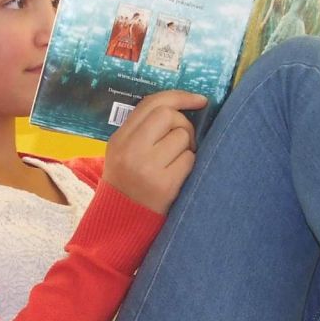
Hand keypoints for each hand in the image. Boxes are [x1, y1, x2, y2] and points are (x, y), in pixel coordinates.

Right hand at [102, 90, 207, 214]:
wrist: (119, 224)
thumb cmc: (127, 184)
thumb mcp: (122, 153)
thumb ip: (143, 130)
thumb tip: (181, 108)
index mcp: (120, 139)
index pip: (151, 104)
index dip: (179, 97)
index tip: (199, 100)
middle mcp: (131, 150)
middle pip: (169, 116)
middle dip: (184, 124)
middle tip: (184, 141)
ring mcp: (147, 168)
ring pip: (182, 137)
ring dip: (187, 148)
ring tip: (175, 162)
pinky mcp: (164, 185)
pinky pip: (189, 160)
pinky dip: (188, 165)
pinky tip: (177, 176)